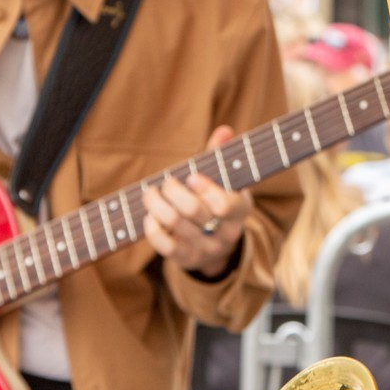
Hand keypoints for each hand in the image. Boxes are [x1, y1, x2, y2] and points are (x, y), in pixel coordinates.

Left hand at [142, 125, 252, 276]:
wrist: (218, 244)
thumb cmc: (217, 200)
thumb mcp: (225, 181)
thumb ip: (222, 156)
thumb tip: (224, 130)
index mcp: (240, 209)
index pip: (225, 205)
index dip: (205, 189)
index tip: (191, 177)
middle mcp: (226, 232)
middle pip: (194, 210)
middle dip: (173, 191)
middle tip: (166, 183)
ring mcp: (206, 249)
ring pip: (176, 224)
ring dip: (156, 204)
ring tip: (150, 193)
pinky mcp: (186, 259)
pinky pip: (165, 247)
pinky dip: (152, 229)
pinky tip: (148, 216)